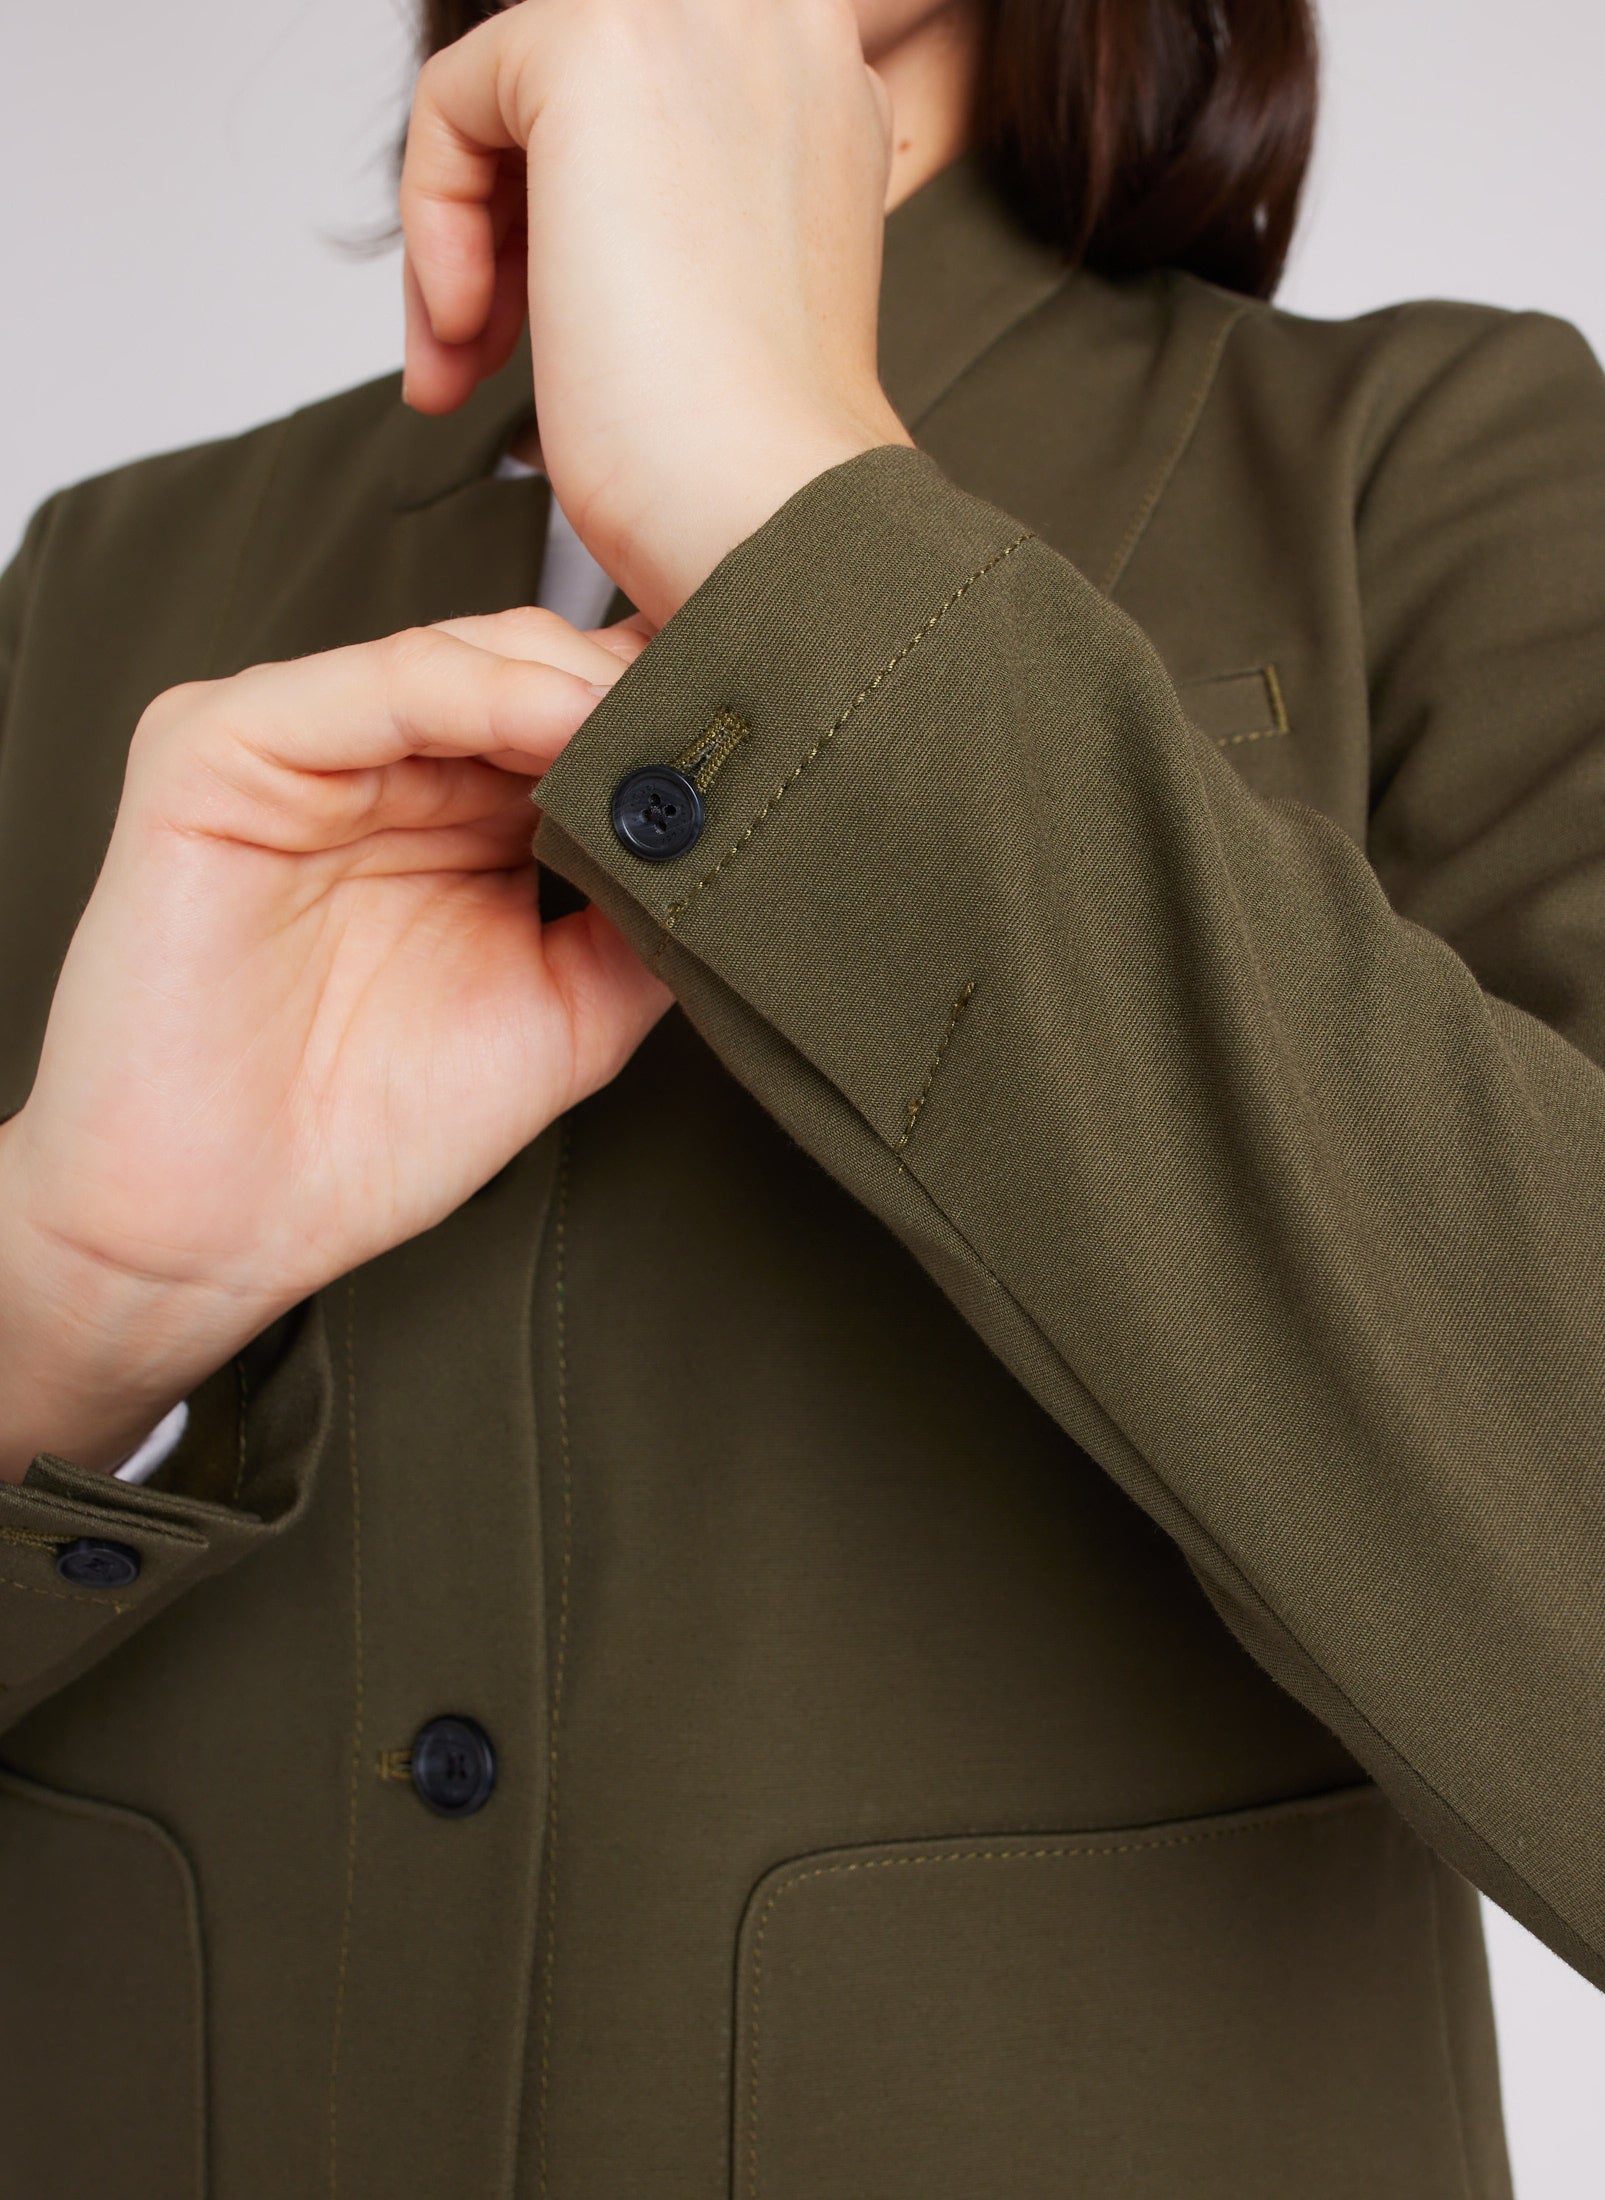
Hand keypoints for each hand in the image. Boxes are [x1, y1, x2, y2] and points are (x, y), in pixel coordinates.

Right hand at [0, 608, 667, 1478]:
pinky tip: (567, 722)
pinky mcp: (218, 749)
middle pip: (531, 674)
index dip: (670, 719)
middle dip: (639, 688)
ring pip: (462, 662)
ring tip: (673, 715)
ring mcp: (299, 748)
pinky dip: (473, 692)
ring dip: (577, 685)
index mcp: (453, 816)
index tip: (783, 723)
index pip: (573, 722)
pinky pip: (367, 688)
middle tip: (749, 698)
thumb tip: (753, 849)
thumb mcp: (564, 1014)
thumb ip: (642, 920)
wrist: (219, 1224)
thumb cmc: (370, 1131)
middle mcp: (381, 769)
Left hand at [398, 0, 916, 626]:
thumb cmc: (748, 450)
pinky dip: (433, 223)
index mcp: (823, 82)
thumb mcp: (722, 278)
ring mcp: (697, 18)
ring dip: (465, 238)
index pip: (646, 102)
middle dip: (506, 223)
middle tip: (485, 352)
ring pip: (506, 94)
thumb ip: (666, 192)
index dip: (575, 211)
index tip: (557, 329)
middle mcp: (780, 19)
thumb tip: (565, 185)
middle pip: (568, 90)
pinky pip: (453, 101)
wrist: (772, 507)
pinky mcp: (599, 42)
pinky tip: (471, 332)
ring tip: (467, 365)